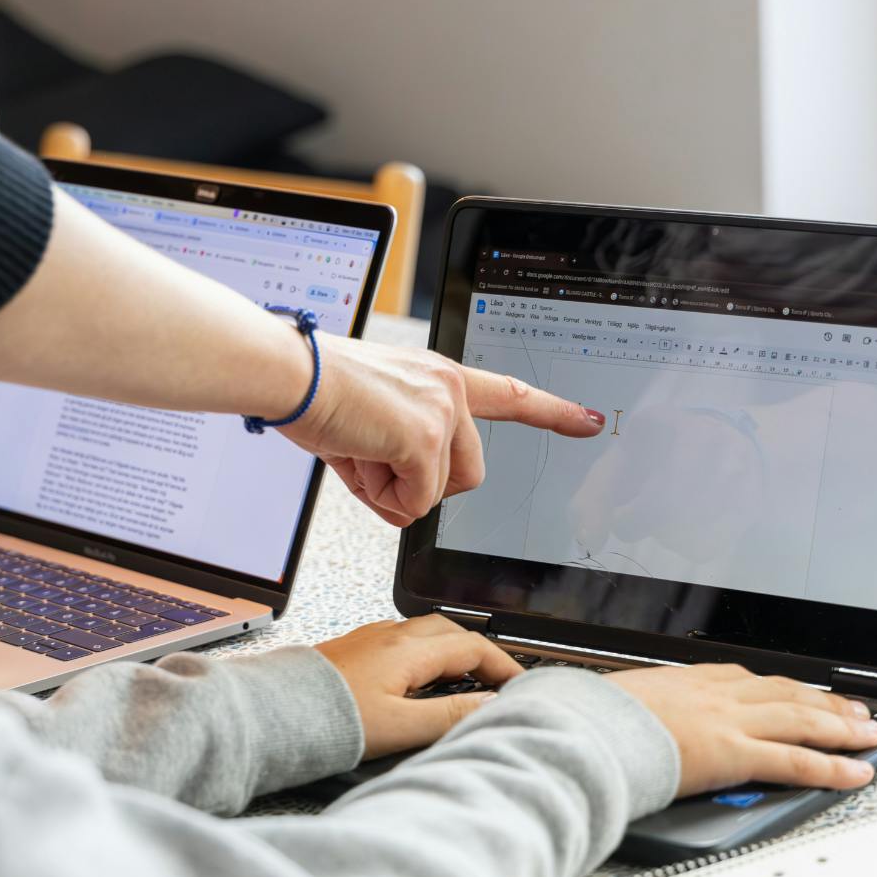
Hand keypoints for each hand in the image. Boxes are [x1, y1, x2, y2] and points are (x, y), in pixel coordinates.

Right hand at [282, 335, 605, 526]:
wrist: (289, 375)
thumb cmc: (313, 390)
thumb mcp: (369, 418)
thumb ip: (401, 449)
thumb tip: (405, 496)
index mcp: (437, 377)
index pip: (507, 395)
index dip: (550, 411)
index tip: (586, 420)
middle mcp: (448, 388)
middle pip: (468, 474)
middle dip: (422, 486)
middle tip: (376, 466)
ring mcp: (442, 413)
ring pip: (440, 491)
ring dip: (396, 491)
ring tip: (358, 453)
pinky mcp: (425, 438)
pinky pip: (416, 502)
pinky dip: (382, 498)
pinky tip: (357, 460)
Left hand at [315, 615, 522, 758]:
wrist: (274, 714)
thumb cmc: (328, 720)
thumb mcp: (400, 726)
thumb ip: (449, 715)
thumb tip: (489, 705)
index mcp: (408, 650)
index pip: (472, 647)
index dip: (503, 665)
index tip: (520, 685)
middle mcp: (389, 636)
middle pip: (450, 631)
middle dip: (480, 652)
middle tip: (497, 681)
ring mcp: (369, 639)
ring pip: (424, 633)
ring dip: (451, 650)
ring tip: (464, 680)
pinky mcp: (352, 649)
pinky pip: (400, 641)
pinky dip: (423, 654)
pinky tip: (417, 678)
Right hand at [608, 663, 876, 796]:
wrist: (584, 728)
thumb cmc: (587, 716)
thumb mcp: (608, 697)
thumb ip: (628, 704)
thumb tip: (599, 705)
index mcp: (683, 678)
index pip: (744, 677)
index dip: (779, 685)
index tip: (797, 689)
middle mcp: (714, 693)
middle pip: (783, 692)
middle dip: (824, 701)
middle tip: (854, 710)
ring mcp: (728, 721)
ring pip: (800, 720)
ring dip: (840, 727)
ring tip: (869, 735)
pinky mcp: (735, 754)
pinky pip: (795, 761)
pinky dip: (832, 767)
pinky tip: (857, 773)